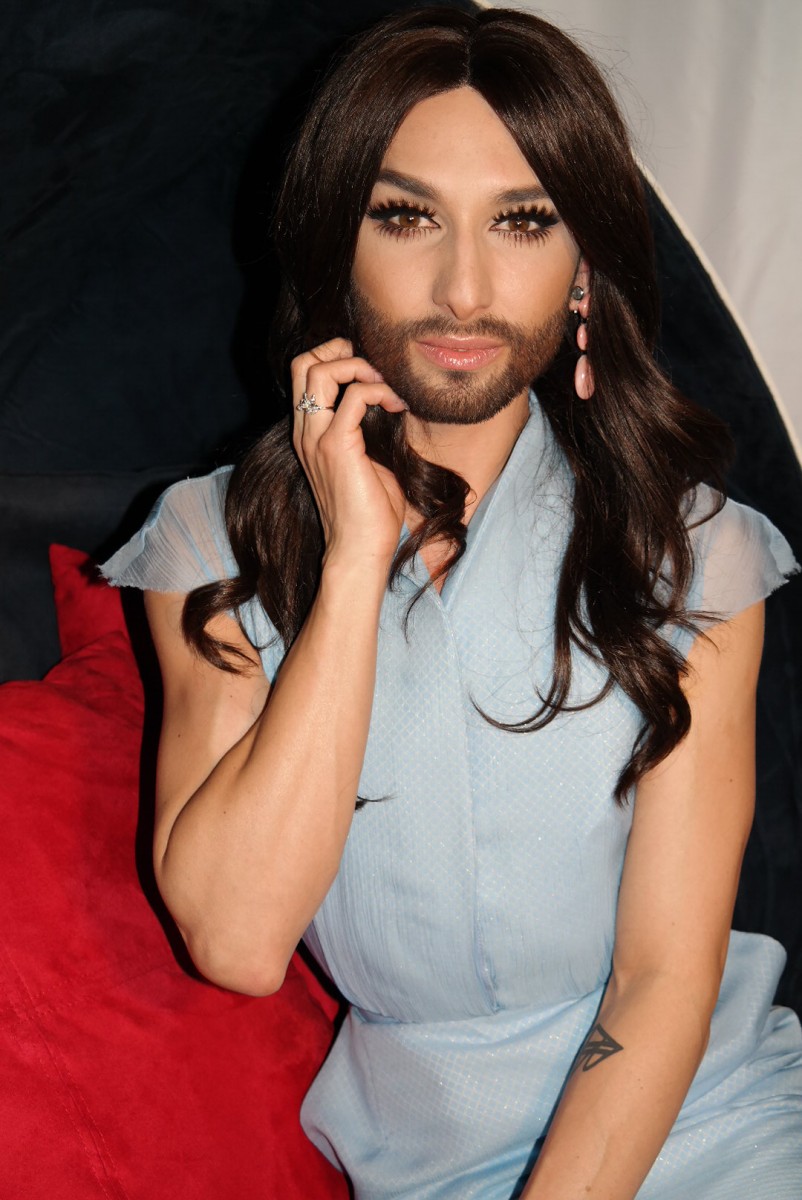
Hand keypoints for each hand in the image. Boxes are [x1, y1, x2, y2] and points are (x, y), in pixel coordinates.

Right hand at [291, 337, 408, 570]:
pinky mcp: (338, 447)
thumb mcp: (367, 462)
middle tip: (374, 367)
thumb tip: (391, 401)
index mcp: (308, 433)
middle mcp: (306, 431)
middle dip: (341, 350)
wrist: (357, 552)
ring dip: (359, 366)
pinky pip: (355, 396)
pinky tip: (398, 406)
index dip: (335, 358)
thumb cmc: (367, 514)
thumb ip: (367, 430)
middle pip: (303, 362)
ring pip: (320, 370)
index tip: (370, 372)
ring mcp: (317, 438)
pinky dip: (380, 390)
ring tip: (386, 384)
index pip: (304, 373)